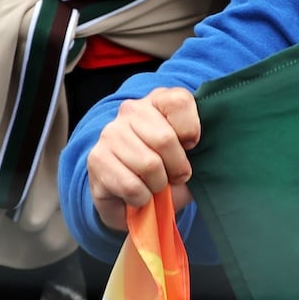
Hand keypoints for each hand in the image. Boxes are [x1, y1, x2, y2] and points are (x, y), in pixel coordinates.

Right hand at [87, 88, 200, 232]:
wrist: (133, 197)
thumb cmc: (168, 170)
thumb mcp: (192, 155)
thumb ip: (201, 147)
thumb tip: (202, 151)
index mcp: (158, 100)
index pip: (179, 101)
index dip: (191, 132)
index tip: (191, 147)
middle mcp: (131, 110)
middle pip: (165, 139)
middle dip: (177, 167)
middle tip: (175, 177)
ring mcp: (110, 133)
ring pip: (148, 165)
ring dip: (158, 186)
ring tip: (155, 185)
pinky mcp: (96, 159)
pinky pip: (131, 186)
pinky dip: (142, 199)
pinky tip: (138, 194)